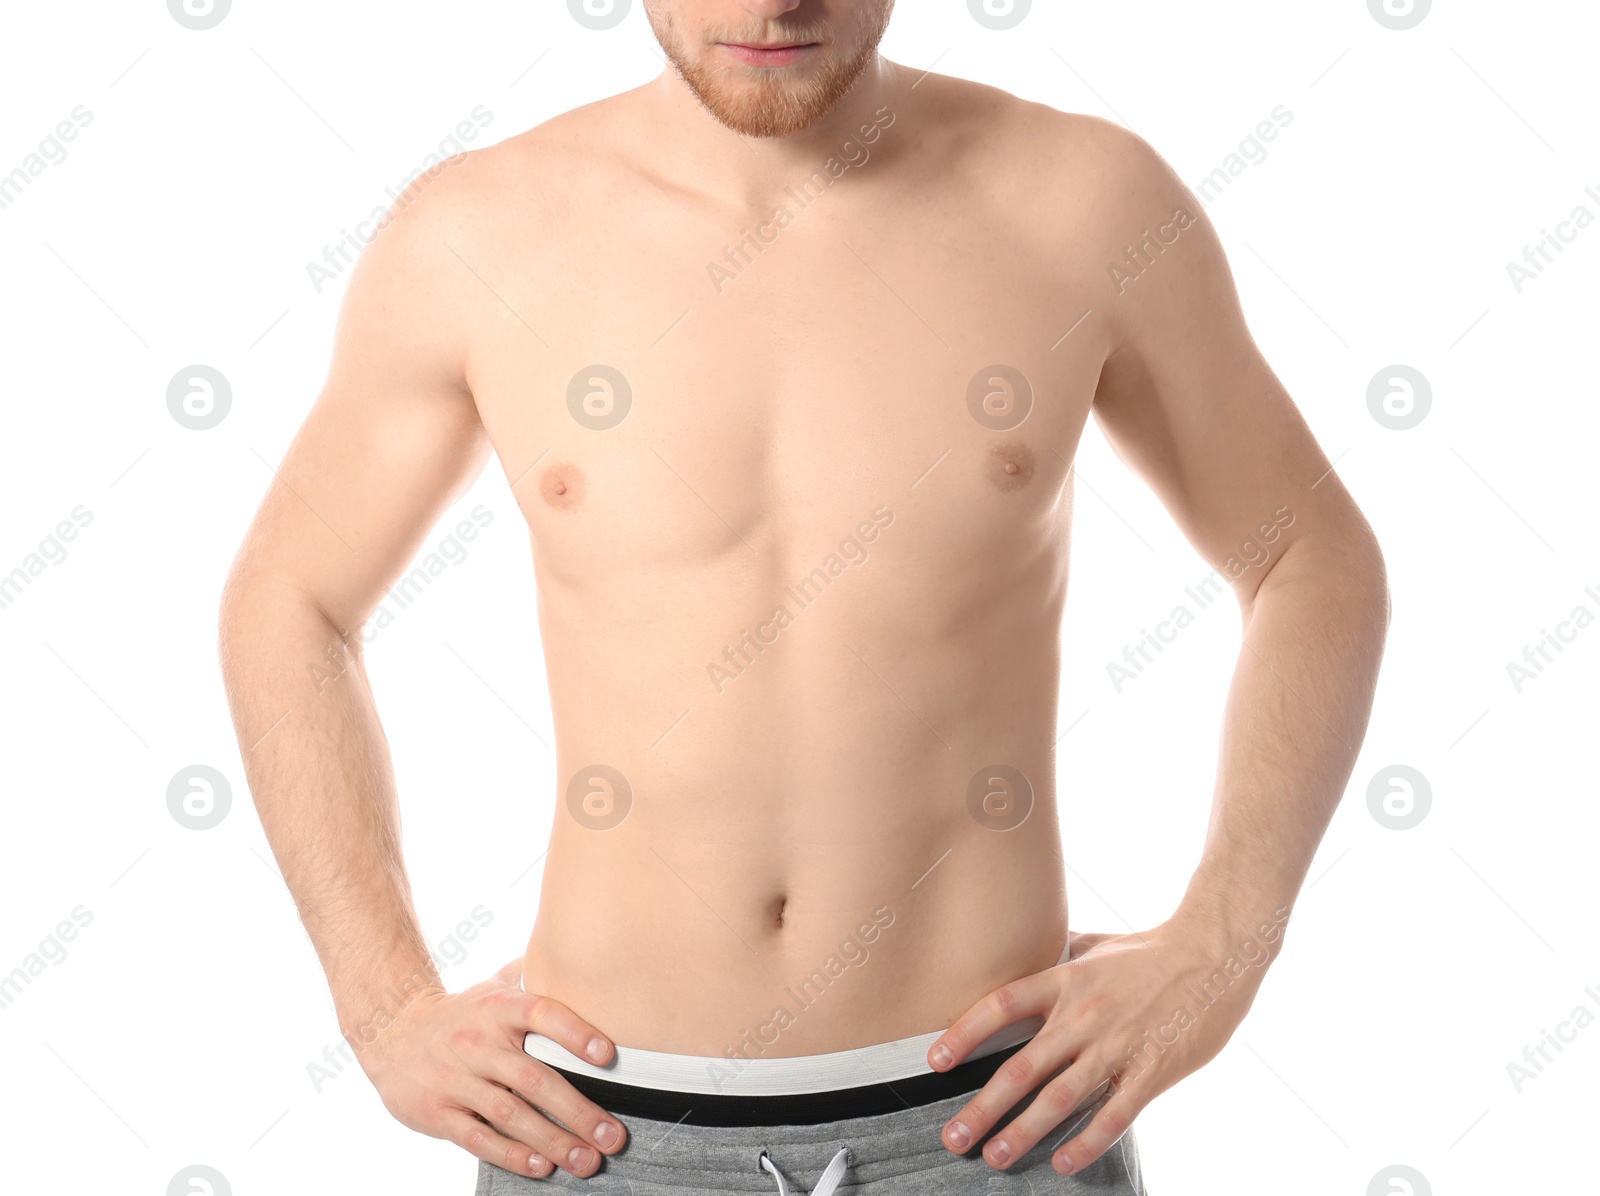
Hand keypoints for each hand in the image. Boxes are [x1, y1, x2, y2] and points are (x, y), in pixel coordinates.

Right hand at [359, 957, 627, 1177]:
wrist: (392, 1031)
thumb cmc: (463, 1013)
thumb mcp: (494, 985)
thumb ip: (534, 974)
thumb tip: (583, 958)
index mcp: (498, 1006)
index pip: (541, 1013)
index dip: (575, 1033)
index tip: (609, 1056)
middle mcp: (478, 1042)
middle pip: (533, 1078)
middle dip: (578, 1111)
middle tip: (613, 1136)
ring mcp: (456, 1079)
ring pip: (509, 1114)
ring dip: (553, 1140)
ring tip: (588, 1160)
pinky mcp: (437, 1112)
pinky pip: (478, 1137)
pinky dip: (512, 1155)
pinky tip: (542, 1166)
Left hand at [929, 910, 1284, 1173]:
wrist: (1216, 952)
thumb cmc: (1153, 949)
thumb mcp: (1097, 943)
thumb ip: (1061, 953)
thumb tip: (1029, 947)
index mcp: (1066, 981)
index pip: (1001, 1006)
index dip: (965, 1034)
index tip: (936, 1063)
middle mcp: (1083, 1015)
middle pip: (1022, 1066)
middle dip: (983, 1107)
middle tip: (953, 1138)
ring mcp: (1117, 1044)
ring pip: (1061, 1097)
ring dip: (1024, 1131)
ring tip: (995, 1157)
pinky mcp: (1152, 1069)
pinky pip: (1114, 1113)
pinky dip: (1087, 1141)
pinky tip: (1062, 1162)